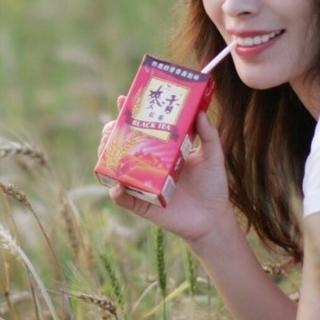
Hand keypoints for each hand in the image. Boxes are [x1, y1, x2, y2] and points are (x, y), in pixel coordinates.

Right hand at [106, 109, 238, 247]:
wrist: (213, 218)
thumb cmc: (213, 186)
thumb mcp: (213, 157)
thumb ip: (209, 135)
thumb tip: (200, 111)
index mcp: (162, 150)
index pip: (141, 128)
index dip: (130, 114)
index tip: (124, 100)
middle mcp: (148, 165)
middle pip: (121, 145)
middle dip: (111, 134)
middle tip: (112, 127)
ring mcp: (143, 184)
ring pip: (115, 168)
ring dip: (106, 158)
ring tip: (107, 148)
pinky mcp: (141, 204)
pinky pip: (122, 198)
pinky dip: (116, 191)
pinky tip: (118, 183)